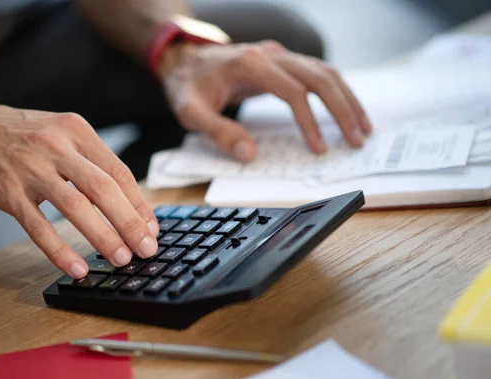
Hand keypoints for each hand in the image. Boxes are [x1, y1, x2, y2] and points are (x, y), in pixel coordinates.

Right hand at [0, 97, 159, 277]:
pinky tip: (76, 268)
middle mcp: (57, 145)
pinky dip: (59, 250)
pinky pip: (38, 226)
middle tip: (147, 249)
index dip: (139, 203)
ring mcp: (31, 168)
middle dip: (131, 223)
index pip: (119, 171)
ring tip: (121, 259)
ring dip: (103, 236)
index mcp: (76, 130)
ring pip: (76, 207)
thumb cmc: (12, 135)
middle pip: (105, 189)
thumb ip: (86, 160)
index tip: (152, 228)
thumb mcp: (56, 132)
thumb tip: (122, 199)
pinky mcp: (7, 191)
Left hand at [158, 41, 371, 160]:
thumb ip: (218, 132)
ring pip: (325, 71)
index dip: (310, 121)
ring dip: (347, 98)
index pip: (293, 92)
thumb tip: (250, 155)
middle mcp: (270, 55)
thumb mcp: (191, 113)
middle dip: (342, 109)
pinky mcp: (283, 61)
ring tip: (363, 127)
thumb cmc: (188, 86)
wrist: (184, 60)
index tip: (319, 148)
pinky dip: (337, 90)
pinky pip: (318, 72)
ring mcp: (279, 55)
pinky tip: (347, 109)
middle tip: (357, 140)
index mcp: (250, 65)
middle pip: (319, 77)